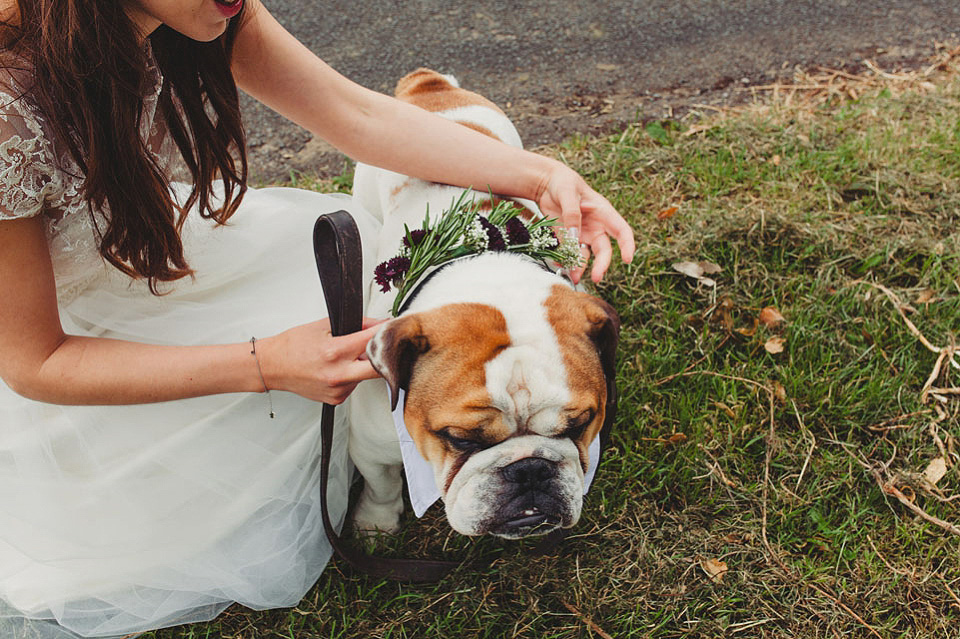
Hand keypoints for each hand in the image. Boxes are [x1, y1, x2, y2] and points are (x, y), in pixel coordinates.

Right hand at [257, 317, 384, 403]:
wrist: (272, 366)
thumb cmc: (292, 345)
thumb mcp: (324, 326)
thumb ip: (356, 324)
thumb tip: (379, 324)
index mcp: (335, 352)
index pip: (373, 341)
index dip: (386, 332)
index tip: (394, 328)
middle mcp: (338, 374)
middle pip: (380, 368)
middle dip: (384, 356)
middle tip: (384, 346)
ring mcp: (338, 390)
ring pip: (366, 376)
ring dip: (364, 365)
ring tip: (347, 356)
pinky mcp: (336, 399)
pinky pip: (354, 385)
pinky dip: (352, 375)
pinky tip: (338, 368)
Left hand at [535, 162, 635, 283]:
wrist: (547, 184)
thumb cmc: (563, 183)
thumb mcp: (567, 192)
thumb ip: (571, 213)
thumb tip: (574, 235)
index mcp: (603, 213)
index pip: (621, 231)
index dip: (627, 245)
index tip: (627, 259)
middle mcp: (596, 227)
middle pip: (604, 250)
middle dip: (602, 265)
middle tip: (596, 278)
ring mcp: (582, 235)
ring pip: (586, 256)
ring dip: (581, 268)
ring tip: (573, 277)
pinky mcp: (568, 239)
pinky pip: (569, 254)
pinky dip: (565, 262)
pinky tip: (559, 266)